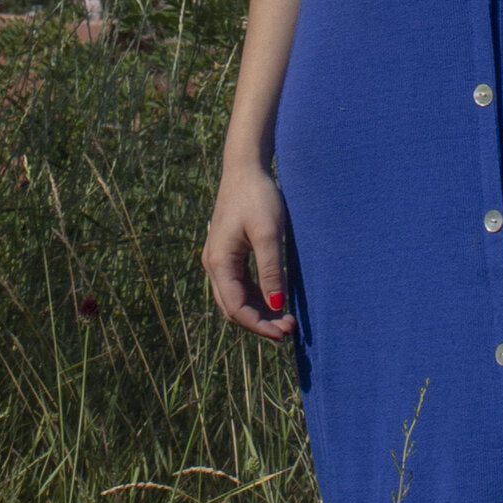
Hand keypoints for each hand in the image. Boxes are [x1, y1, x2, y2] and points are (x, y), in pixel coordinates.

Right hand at [203, 152, 295, 341]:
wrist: (246, 169)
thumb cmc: (258, 197)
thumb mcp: (269, 234)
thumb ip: (271, 271)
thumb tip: (277, 306)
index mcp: (219, 262)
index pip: (236, 308)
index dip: (259, 325)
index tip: (285, 333)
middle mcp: (213, 265)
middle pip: (233, 308)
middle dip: (259, 323)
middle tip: (289, 330)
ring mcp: (218, 260)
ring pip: (235, 299)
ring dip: (258, 312)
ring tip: (286, 320)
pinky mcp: (227, 254)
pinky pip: (239, 286)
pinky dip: (256, 298)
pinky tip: (277, 301)